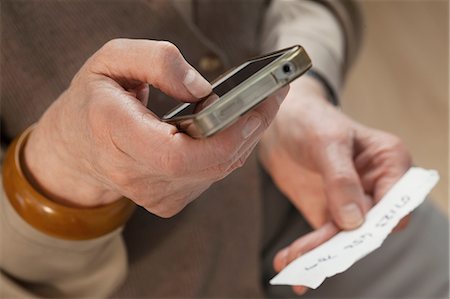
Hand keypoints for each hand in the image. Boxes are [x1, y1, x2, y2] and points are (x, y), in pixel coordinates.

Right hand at [24, 39, 288, 216]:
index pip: (177, 154)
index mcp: (114, 133)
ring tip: (260, 106)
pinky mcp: (166, 201)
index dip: (222, 139)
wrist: (77, 146)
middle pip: (208, 165)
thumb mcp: (113, 58)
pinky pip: (210, 177)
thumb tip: (203, 90)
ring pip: (216, 172)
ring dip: (244, 139)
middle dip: (249, 131)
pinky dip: (228, 152)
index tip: (253, 111)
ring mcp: (152, 194)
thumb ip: (158, 62)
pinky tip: (233, 128)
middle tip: (274, 96)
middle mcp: (133, 173)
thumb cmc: (96, 98)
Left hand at [259, 76, 410, 294]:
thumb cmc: (311, 120)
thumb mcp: (326, 141)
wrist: (281, 123)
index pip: (397, 203)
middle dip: (342, 245)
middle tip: (314, 258)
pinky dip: (308, 251)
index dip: (378, 222)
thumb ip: (340, 178)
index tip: (351, 231)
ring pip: (344, 237)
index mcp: (388, 162)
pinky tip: (289, 260)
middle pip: (370, 226)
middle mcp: (375, 186)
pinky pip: (324, 237)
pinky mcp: (329, 212)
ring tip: (293, 263)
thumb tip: (354, 221)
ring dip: (319, 253)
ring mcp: (352, 202)